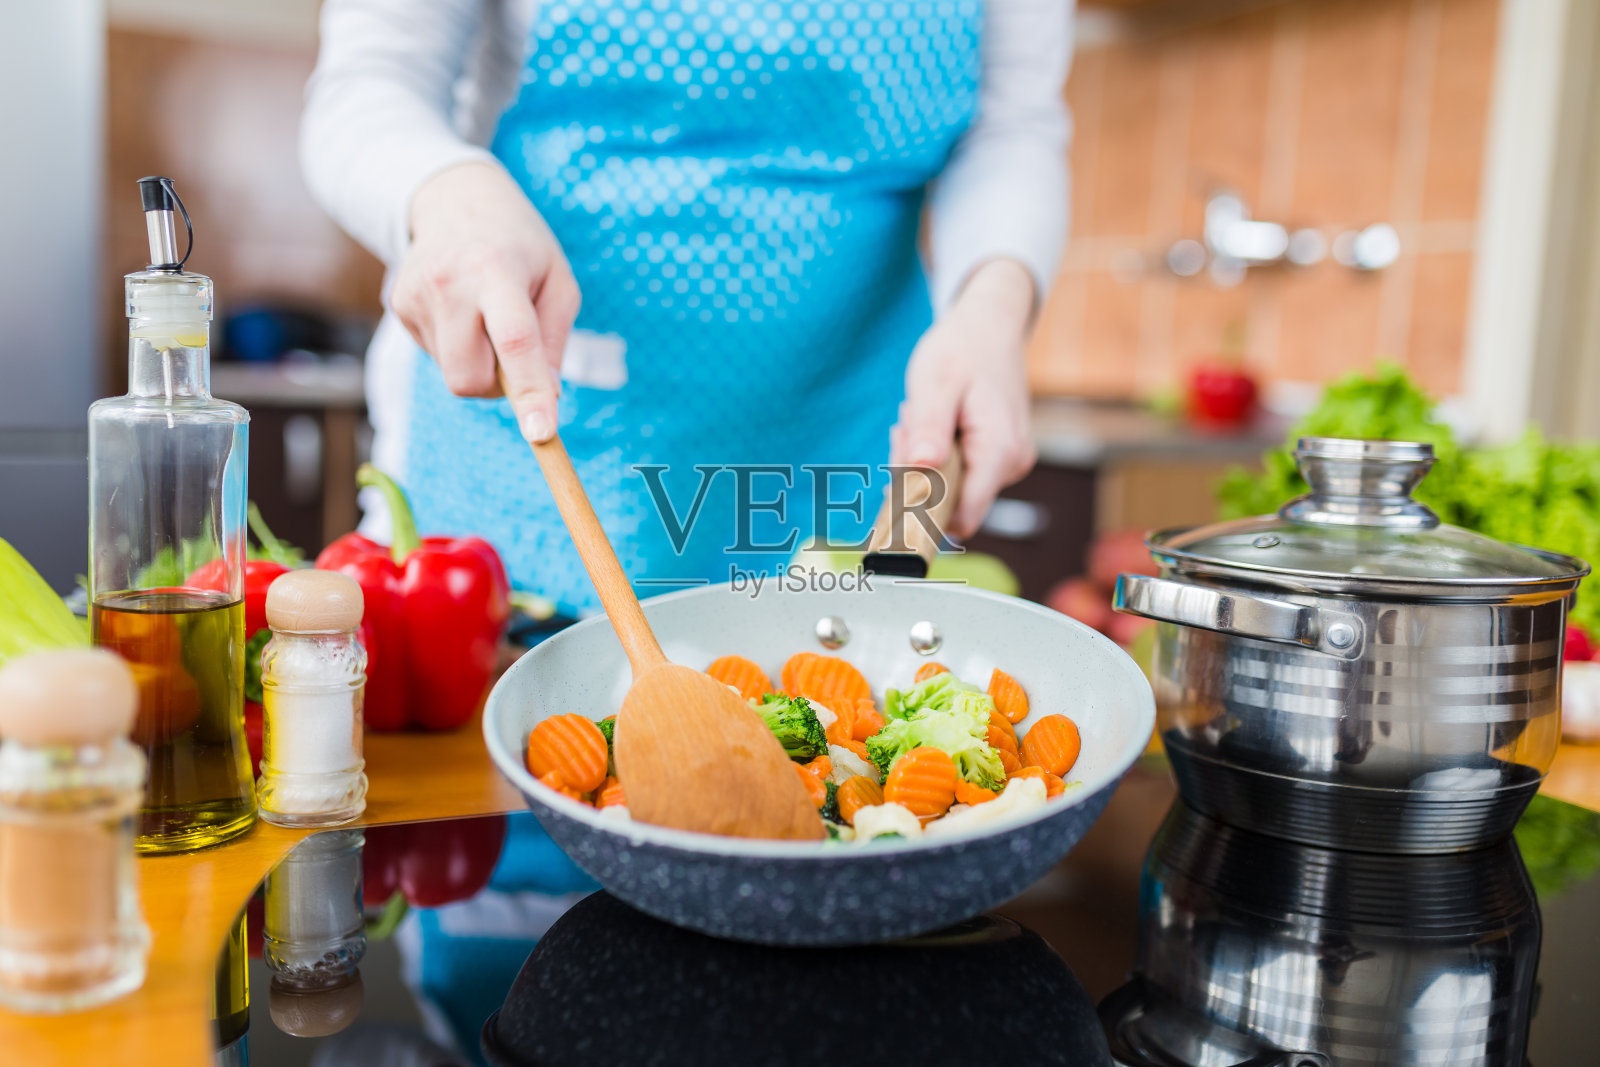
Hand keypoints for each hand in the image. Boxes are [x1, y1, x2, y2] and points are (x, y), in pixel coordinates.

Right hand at [389, 162, 578, 442]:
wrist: (453, 197)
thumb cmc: (519, 243)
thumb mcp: (558, 278)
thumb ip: (555, 338)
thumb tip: (547, 395)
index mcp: (497, 271)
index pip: (514, 341)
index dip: (529, 390)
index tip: (542, 432)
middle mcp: (449, 284)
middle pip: (469, 377)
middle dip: (498, 385)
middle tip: (514, 351)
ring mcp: (416, 296)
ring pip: (452, 374)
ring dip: (479, 363)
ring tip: (485, 315)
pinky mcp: (399, 306)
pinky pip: (436, 355)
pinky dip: (458, 346)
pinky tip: (461, 308)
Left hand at [893, 258, 1037, 539]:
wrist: (990, 326)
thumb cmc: (962, 349)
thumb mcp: (936, 382)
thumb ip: (930, 427)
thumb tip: (922, 467)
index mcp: (999, 451)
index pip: (963, 516)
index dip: (924, 512)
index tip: (895, 480)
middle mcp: (1012, 465)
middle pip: (951, 503)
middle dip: (917, 475)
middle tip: (906, 430)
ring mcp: (1009, 463)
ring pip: (952, 489)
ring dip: (924, 462)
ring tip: (919, 419)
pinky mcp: (999, 459)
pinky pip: (960, 474)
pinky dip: (936, 455)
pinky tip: (931, 425)